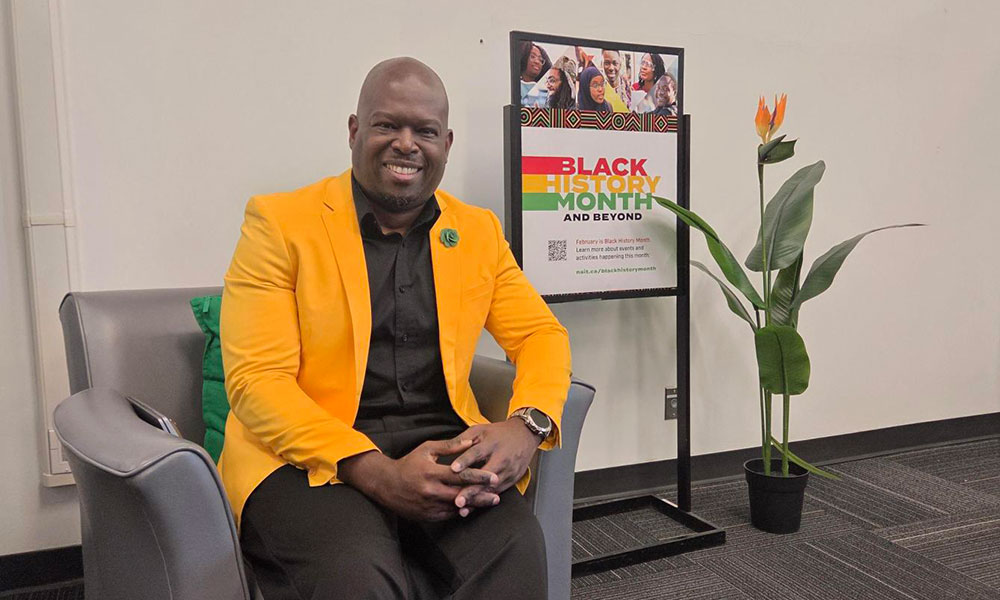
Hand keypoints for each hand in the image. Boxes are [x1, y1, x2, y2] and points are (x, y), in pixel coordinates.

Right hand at [338, 438, 499, 521]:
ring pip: (456, 508)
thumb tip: (471, 442)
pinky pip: (447, 515)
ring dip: (474, 506)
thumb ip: (450, 446)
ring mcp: (428, 505)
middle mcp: (431, 491)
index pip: (461, 476)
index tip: (493, 477)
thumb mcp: (427, 449)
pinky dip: (460, 512)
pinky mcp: (426, 515)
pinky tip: (472, 508)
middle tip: (497, 495)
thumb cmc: (409, 463)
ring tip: (489, 502)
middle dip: (481, 496)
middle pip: (462, 495)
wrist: (386, 484)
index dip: (479, 477)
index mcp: (432, 473)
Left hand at [449, 419, 541, 513]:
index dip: (465, 461)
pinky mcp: (512, 480)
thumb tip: (445, 448)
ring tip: (462, 509)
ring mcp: (508, 471)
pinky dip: (484, 501)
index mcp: (491, 444)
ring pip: (491, 489)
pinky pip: (496, 493)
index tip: (453, 469)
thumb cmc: (499, 433)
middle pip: (485, 476)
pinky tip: (472, 508)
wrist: (525, 436)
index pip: (477, 452)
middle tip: (457, 500)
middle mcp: (501, 459)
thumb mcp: (480, 430)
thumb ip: (463, 439)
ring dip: (477, 499)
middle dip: (472, 489)